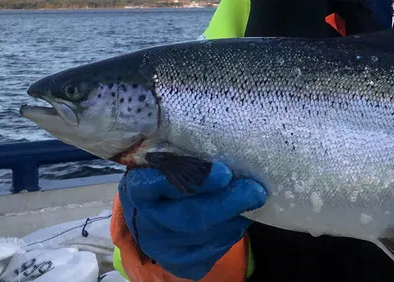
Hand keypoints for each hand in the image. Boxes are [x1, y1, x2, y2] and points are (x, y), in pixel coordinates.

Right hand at [118, 162, 266, 279]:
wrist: (153, 213)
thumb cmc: (166, 175)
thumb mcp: (167, 156)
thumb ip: (186, 149)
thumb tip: (225, 129)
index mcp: (138, 188)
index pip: (160, 184)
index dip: (195, 180)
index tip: (224, 173)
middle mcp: (146, 221)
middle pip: (189, 216)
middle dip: (227, 203)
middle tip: (255, 190)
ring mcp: (162, 246)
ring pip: (206, 236)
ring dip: (234, 217)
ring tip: (251, 197)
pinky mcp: (181, 263)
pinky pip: (213, 251)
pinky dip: (231, 233)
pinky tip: (238, 217)